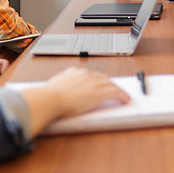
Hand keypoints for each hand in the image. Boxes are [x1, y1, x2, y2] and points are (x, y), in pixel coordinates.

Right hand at [11, 67, 129, 134]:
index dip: (96, 81)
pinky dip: (122, 95)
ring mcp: (94, 82)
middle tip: (113, 90)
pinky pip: (116, 92)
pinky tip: (125, 99)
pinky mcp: (100, 92)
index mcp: (74, 72)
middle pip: (102, 77)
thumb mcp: (53, 89)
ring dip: (117, 89)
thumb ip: (59, 89)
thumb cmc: (48, 97)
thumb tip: (56, 95)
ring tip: (122, 95)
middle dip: (108, 83)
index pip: (90, 75)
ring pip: (111, 83)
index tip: (98, 85)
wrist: (51, 99)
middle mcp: (85, 74)